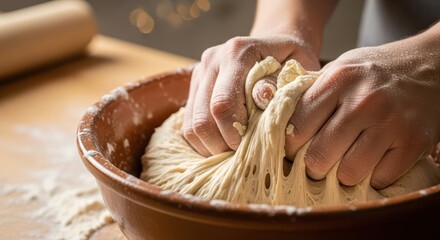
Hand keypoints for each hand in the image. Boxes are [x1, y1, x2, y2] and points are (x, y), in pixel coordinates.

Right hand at [182, 35, 319, 155]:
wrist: (277, 45)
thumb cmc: (293, 64)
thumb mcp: (298, 71)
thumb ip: (282, 85)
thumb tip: (263, 97)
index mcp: (237, 53)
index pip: (223, 105)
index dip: (235, 135)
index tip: (253, 147)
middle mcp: (212, 60)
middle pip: (202, 120)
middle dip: (223, 146)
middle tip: (245, 153)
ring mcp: (200, 73)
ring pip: (191, 126)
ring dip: (212, 147)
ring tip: (235, 150)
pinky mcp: (194, 87)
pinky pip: (188, 125)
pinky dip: (205, 142)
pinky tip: (226, 142)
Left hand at [286, 43, 439, 188]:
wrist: (432, 64)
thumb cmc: (377, 70)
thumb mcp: (341, 68)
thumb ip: (313, 93)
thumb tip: (280, 123)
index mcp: (338, 80)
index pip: (297, 126)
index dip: (289, 145)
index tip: (291, 151)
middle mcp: (363, 101)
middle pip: (318, 156)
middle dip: (312, 167)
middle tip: (315, 164)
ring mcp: (391, 123)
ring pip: (348, 173)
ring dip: (342, 175)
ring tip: (344, 163)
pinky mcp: (414, 143)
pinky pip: (380, 179)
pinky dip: (373, 177)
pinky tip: (372, 162)